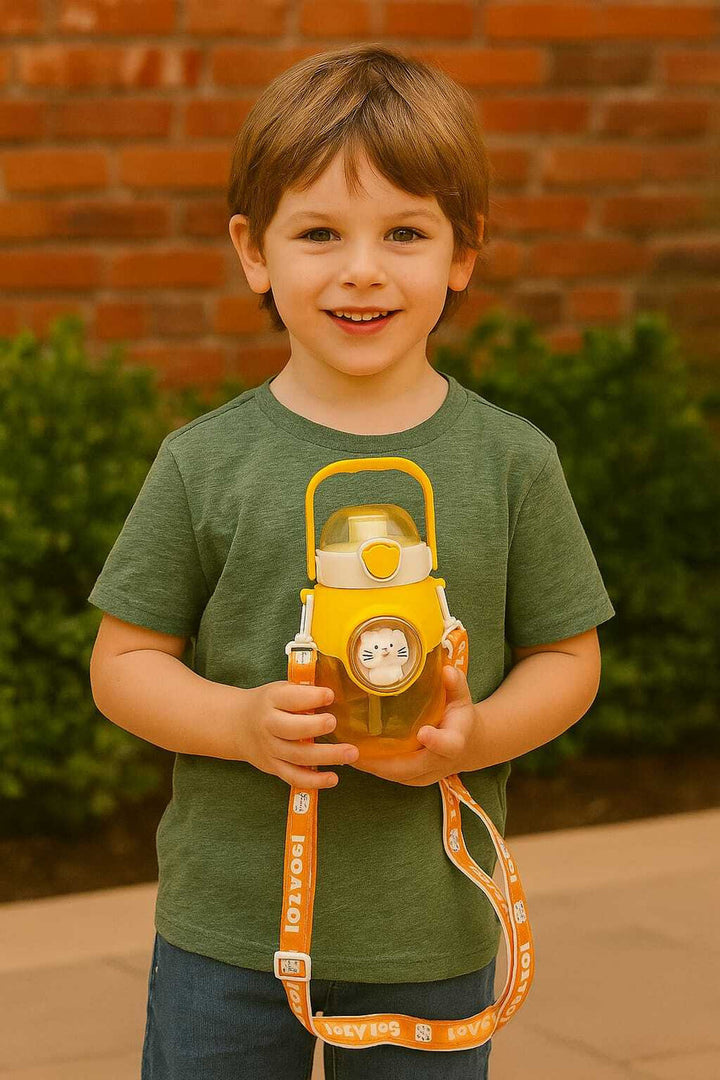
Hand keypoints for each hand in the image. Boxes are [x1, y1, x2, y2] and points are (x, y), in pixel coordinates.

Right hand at [241, 680, 359, 789]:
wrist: (237, 725)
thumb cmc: (270, 704)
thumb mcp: (281, 690)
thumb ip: (304, 692)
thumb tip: (337, 694)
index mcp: (272, 700)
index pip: (291, 698)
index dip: (312, 697)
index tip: (330, 695)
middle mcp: (268, 725)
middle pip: (291, 729)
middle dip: (316, 727)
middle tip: (334, 722)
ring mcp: (270, 749)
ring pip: (298, 756)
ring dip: (326, 756)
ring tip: (351, 753)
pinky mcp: (274, 767)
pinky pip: (294, 777)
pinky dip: (314, 781)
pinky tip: (333, 778)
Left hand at [351, 664, 477, 786]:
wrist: (467, 746)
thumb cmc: (460, 717)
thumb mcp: (461, 698)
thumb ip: (455, 685)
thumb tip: (447, 670)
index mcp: (456, 741)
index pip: (448, 744)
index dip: (436, 742)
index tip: (423, 732)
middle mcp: (441, 762)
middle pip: (413, 767)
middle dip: (385, 762)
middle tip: (358, 751)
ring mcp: (427, 774)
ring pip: (399, 775)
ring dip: (373, 767)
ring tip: (348, 752)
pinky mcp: (415, 778)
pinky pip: (393, 775)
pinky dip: (374, 767)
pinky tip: (355, 755)